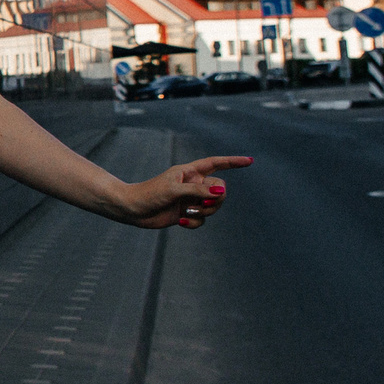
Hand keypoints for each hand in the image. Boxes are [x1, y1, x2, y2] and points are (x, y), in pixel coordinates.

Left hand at [115, 154, 251, 229]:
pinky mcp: (187, 213)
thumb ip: (198, 190)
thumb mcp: (174, 190)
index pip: (216, 163)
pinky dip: (194, 222)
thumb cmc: (150, 193)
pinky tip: (181, 221)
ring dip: (203, 212)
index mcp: (190, 172)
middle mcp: (193, 184)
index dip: (233, 162)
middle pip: (220, 190)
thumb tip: (220, 190)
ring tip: (186, 212)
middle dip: (215, 199)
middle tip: (200, 204)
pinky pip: (202, 220)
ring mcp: (191, 199)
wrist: (133, 210)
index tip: (250, 161)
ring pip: (213, 207)